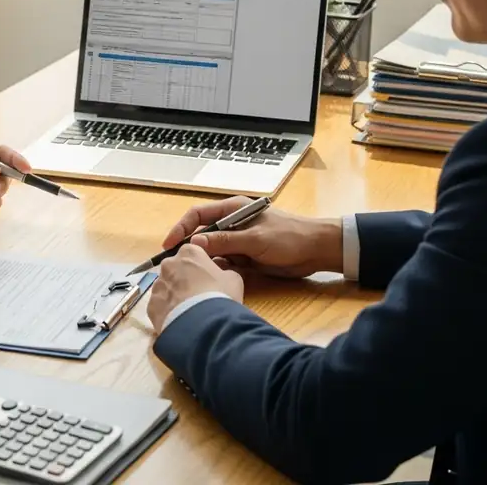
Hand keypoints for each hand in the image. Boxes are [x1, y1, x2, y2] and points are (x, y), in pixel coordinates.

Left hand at [147, 244, 243, 330]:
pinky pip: (160, 305)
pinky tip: (179, 320)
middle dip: (185, 279)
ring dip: (175, 294)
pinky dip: (168, 310)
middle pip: (176, 268)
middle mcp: (168, 264)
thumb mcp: (233, 279)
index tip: (208, 278)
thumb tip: (219, 275)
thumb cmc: (220, 295)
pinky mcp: (150, 305)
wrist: (202, 324)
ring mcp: (157, 284)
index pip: (193, 252)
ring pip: (166, 287)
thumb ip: (224, 272)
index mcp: (189, 252)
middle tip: (199, 295)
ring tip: (189, 311)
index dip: (201, 265)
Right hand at [162, 196, 342, 278]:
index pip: (198, 215)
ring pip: (211, 250)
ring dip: (202, 261)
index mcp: (233, 209)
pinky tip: (210, 278)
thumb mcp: (255, 239)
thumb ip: (225, 240)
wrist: (317, 251)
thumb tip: (195, 243)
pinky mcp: (245, 256)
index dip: (181, 228)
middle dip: (188, 247)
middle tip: (175, 264)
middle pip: (201, 233)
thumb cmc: (289, 237)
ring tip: (190, 274)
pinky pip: (223, 262)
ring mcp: (238, 240)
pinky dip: (216, 269)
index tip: (169, 245)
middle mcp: (232, 222)